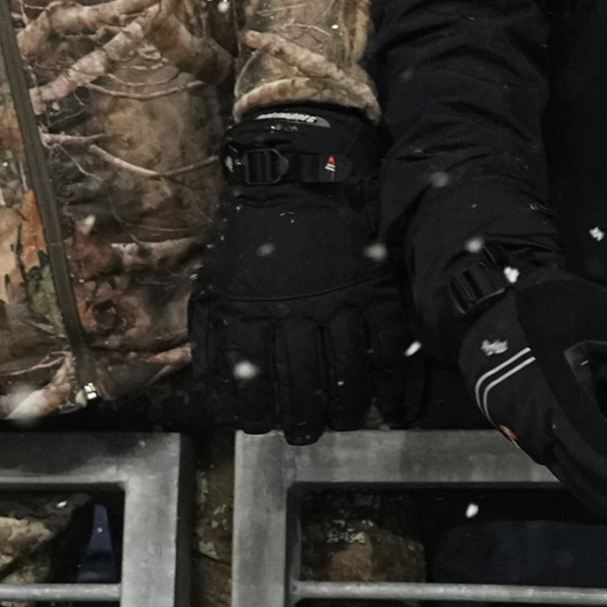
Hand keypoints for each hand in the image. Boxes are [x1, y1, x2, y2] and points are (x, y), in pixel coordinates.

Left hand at [193, 106, 403, 442]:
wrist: (300, 172)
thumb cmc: (252, 229)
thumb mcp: (215, 278)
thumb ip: (213, 330)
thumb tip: (215, 381)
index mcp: (251, 311)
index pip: (253, 380)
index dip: (258, 412)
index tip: (262, 426)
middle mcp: (296, 313)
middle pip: (303, 383)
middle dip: (305, 419)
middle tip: (308, 434)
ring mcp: (341, 302)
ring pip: (348, 371)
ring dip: (347, 405)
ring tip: (346, 421)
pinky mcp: (376, 288)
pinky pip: (388, 343)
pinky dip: (393, 377)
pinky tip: (392, 399)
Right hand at [407, 188, 606, 527]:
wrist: (483, 314)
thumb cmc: (540, 309)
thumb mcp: (594, 309)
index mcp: (555, 397)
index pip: (600, 449)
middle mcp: (540, 427)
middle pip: (589, 479)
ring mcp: (533, 437)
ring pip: (578, 482)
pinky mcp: (534, 438)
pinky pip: (569, 472)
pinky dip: (600, 491)